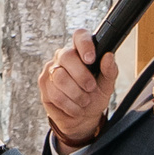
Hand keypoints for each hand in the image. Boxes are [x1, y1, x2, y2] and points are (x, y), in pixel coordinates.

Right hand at [38, 33, 119, 150]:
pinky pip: (54, 93)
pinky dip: (69, 104)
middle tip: (91, 88)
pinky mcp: (43, 83)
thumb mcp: (107, 86)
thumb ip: (109, 71)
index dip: (84, 45)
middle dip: (82, 76)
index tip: (91, 59)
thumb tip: (109, 56)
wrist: (82, 118)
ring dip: (76, 94)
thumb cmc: (94, 97)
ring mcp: (51, 69)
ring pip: (60, 77)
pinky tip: (74, 107)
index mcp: (81, 52)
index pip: (79, 36)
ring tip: (84, 101)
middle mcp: (64, 56)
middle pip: (67, 56)